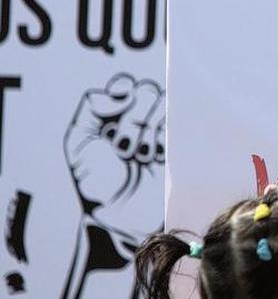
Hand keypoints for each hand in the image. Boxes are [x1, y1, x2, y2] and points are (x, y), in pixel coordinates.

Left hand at [64, 73, 164, 235]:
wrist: (122, 214)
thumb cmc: (96, 183)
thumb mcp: (78, 141)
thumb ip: (92, 105)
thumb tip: (124, 94)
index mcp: (112, 115)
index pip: (125, 84)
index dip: (123, 91)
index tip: (116, 110)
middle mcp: (137, 120)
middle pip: (146, 91)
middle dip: (133, 118)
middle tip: (122, 146)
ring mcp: (159, 132)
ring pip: (164, 105)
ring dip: (147, 131)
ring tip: (137, 156)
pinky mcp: (178, 146)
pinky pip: (177, 125)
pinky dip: (162, 141)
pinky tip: (152, 159)